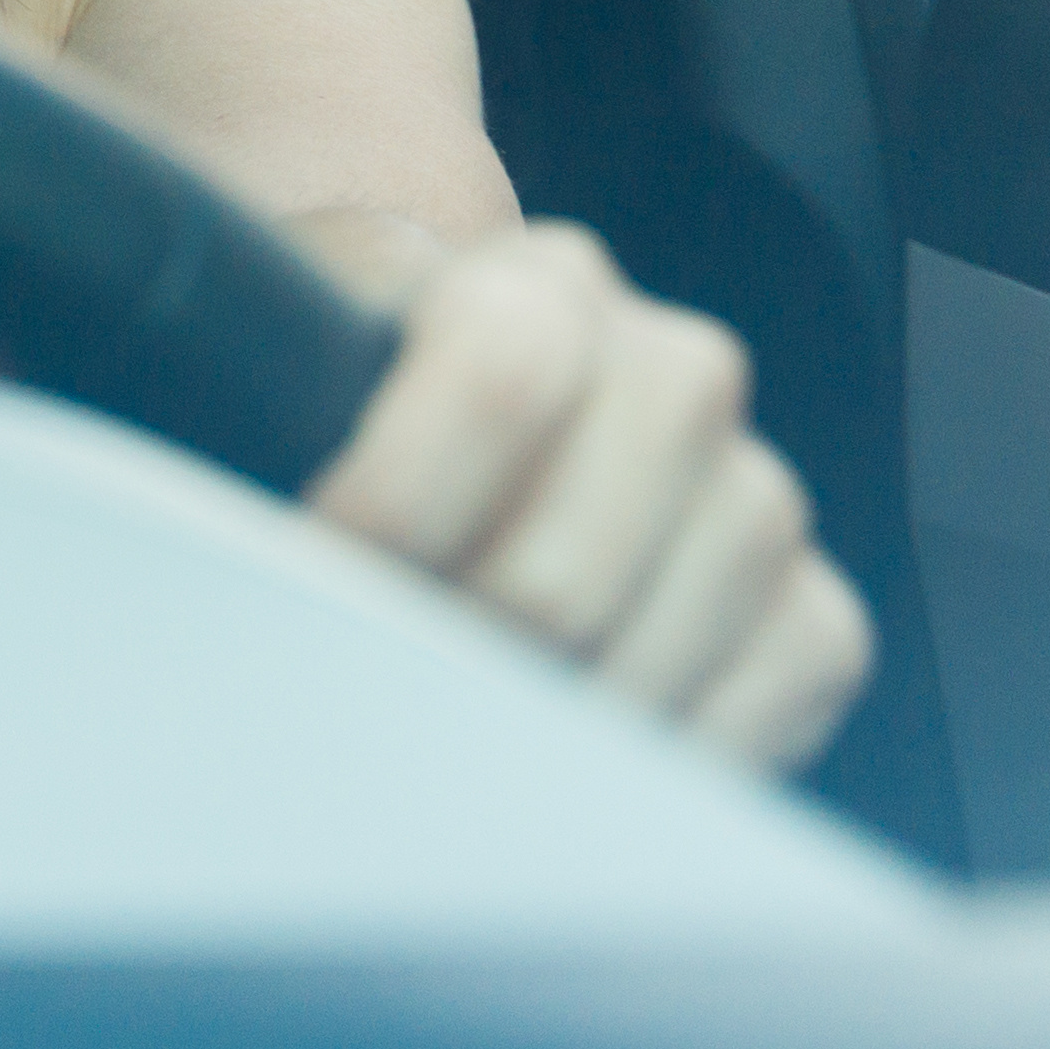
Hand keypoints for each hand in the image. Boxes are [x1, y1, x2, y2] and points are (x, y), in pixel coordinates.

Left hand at [282, 211, 874, 776]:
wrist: (445, 437)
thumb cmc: (344, 415)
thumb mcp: (281, 375)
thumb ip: (267, 416)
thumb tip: (242, 555)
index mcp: (534, 288)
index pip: (502, 374)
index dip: (394, 506)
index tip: (310, 575)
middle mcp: (669, 367)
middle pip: (560, 576)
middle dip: (441, 661)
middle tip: (361, 691)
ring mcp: (752, 490)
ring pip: (655, 650)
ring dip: (530, 728)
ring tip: (440, 735)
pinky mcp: (807, 607)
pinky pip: (764, 704)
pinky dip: (655, 759)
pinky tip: (565, 760)